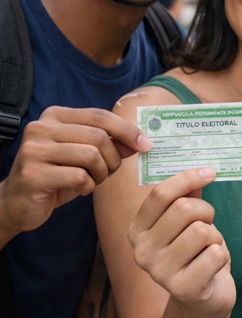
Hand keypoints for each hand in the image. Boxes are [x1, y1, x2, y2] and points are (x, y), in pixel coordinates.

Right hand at [0, 106, 151, 242]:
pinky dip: (88, 186)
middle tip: (109, 171)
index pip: (100, 116)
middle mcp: (41, 128)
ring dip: (102, 173)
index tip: (146, 144)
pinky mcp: (32, 175)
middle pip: (98, 137)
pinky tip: (80, 189)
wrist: (17, 203)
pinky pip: (79, 177)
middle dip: (113, 158)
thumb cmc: (57, 175)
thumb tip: (140, 141)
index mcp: (55, 115)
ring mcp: (34, 150)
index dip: (128, 130)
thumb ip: (110, 144)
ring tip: (93, 180)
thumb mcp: (85, 156)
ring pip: (91, 156)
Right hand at [128, 167, 234, 316]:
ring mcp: (160, 272)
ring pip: (201, 230)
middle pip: (184, 209)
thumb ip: (187, 196)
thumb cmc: (194, 252)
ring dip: (214, 236)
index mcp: (137, 230)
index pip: (160, 194)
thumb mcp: (185, 222)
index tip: (210, 172)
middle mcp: (142, 252)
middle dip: (206, 211)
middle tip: (207, 223)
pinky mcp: (183, 288)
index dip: (188, 178)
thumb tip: (200, 170)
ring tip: (206, 248)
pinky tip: (210, 266)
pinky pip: (215, 254)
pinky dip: (220, 255)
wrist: (202, 297)